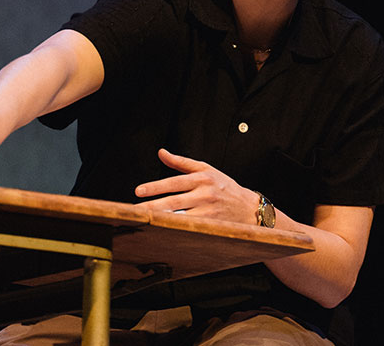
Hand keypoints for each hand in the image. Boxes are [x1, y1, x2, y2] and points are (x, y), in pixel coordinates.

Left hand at [134, 149, 258, 224]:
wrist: (248, 208)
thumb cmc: (224, 186)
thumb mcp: (206, 169)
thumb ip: (181, 162)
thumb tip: (161, 152)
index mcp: (202, 178)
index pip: (174, 182)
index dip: (155, 186)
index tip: (138, 191)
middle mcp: (204, 194)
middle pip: (174, 201)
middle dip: (153, 206)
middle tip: (135, 209)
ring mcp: (208, 211)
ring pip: (181, 216)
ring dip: (162, 219)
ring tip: (144, 221)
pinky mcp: (211, 225)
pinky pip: (190, 227)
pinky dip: (176, 229)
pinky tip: (162, 231)